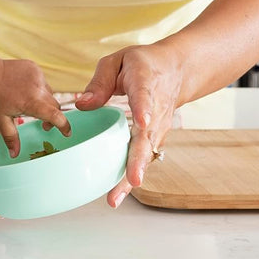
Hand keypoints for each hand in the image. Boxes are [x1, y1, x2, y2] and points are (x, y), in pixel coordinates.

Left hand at [0, 56, 69, 156]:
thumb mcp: (2, 120)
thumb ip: (11, 138)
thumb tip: (15, 155)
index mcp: (32, 102)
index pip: (56, 116)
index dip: (64, 125)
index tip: (67, 133)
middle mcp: (38, 88)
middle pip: (55, 105)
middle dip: (52, 116)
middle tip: (43, 124)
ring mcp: (37, 75)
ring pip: (49, 93)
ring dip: (44, 101)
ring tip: (28, 105)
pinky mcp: (35, 68)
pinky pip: (42, 82)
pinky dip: (38, 89)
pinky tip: (24, 90)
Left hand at [75, 42, 183, 207]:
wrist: (176, 70)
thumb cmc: (141, 65)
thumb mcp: (117, 61)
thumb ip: (100, 81)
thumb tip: (82, 105)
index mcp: (145, 82)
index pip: (145, 97)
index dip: (144, 110)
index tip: (142, 123)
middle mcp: (155, 109)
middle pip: (147, 136)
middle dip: (139, 159)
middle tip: (133, 180)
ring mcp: (158, 126)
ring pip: (146, 154)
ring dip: (133, 175)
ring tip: (116, 197)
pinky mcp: (155, 137)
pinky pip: (144, 158)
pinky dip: (132, 175)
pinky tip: (117, 193)